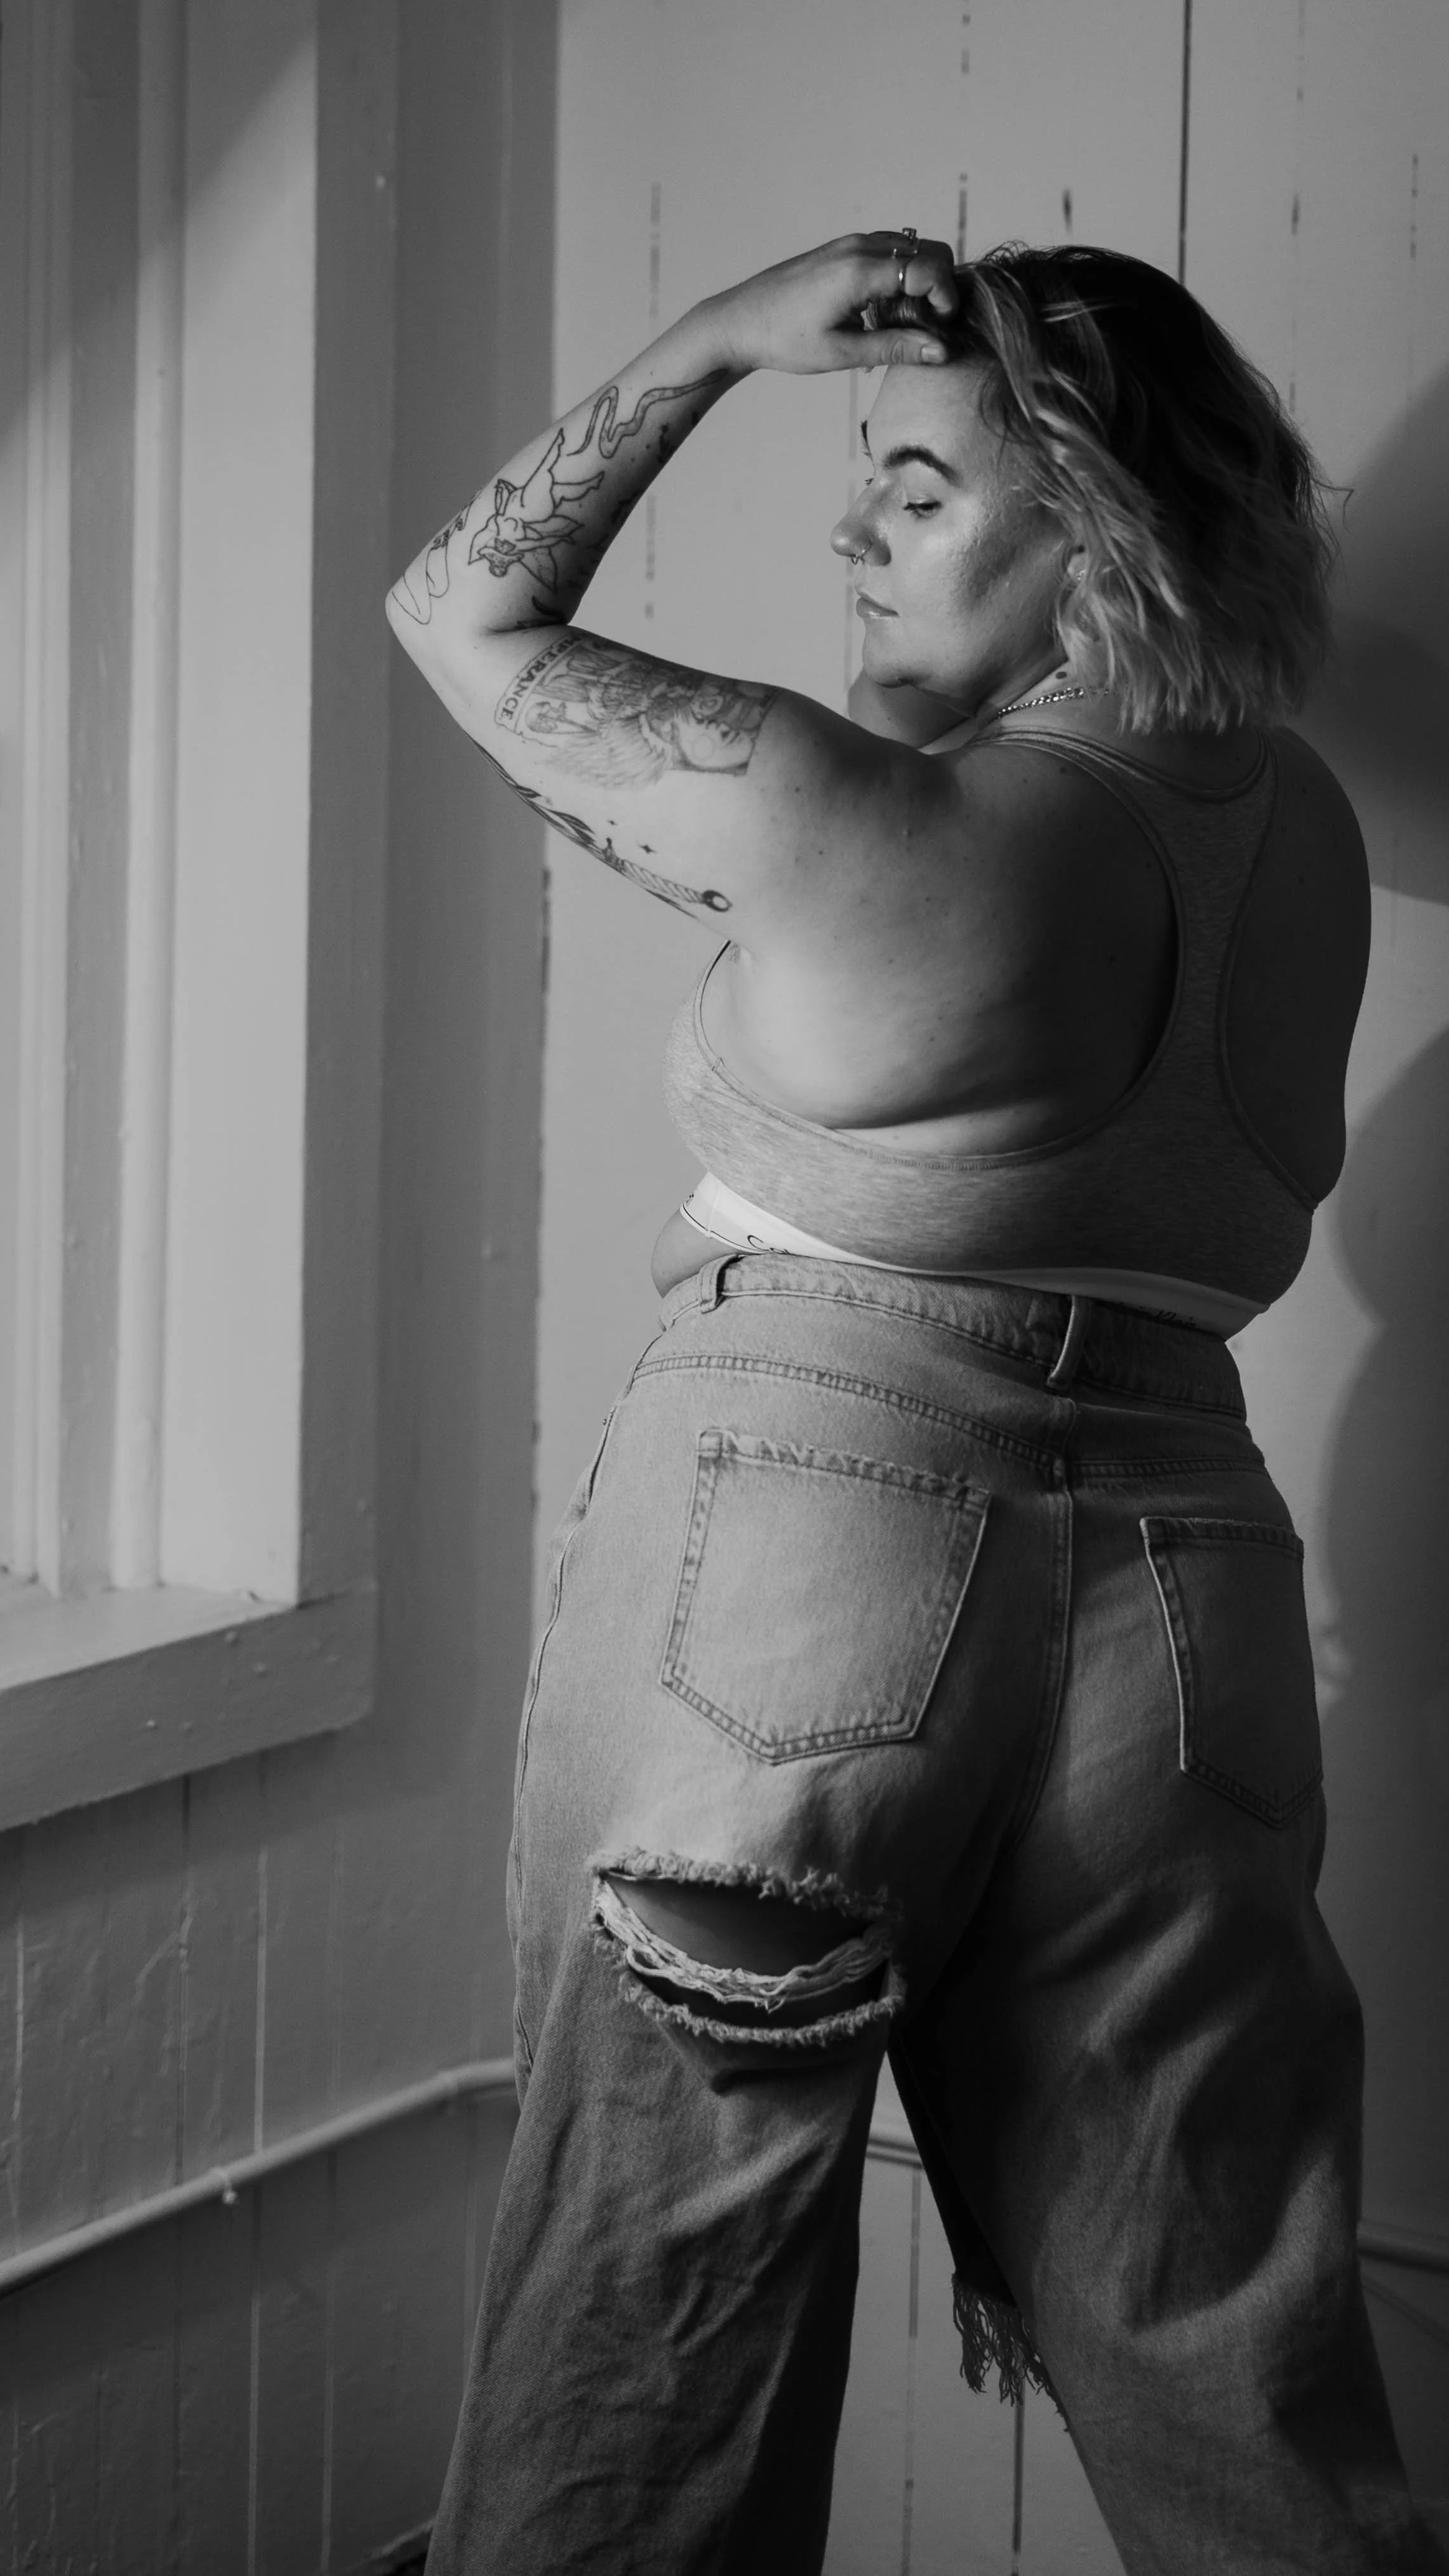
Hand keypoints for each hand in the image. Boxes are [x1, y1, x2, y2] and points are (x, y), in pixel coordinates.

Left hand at [709, 232, 958, 375]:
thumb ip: (895, 348)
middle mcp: (859, 247)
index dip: (946, 297)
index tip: (942, 328)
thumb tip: (942, 352)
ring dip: (921, 280)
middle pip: (928, 250)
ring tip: (906, 321)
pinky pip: (889, 251)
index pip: (928, 268)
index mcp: (859, 271)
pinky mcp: (843, 248)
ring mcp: (851, 243)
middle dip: (941, 286)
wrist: (739, 321)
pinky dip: (901, 275)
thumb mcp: (843, 352)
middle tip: (929, 326)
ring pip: (911, 248)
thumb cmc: (784, 341)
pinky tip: (885, 309)